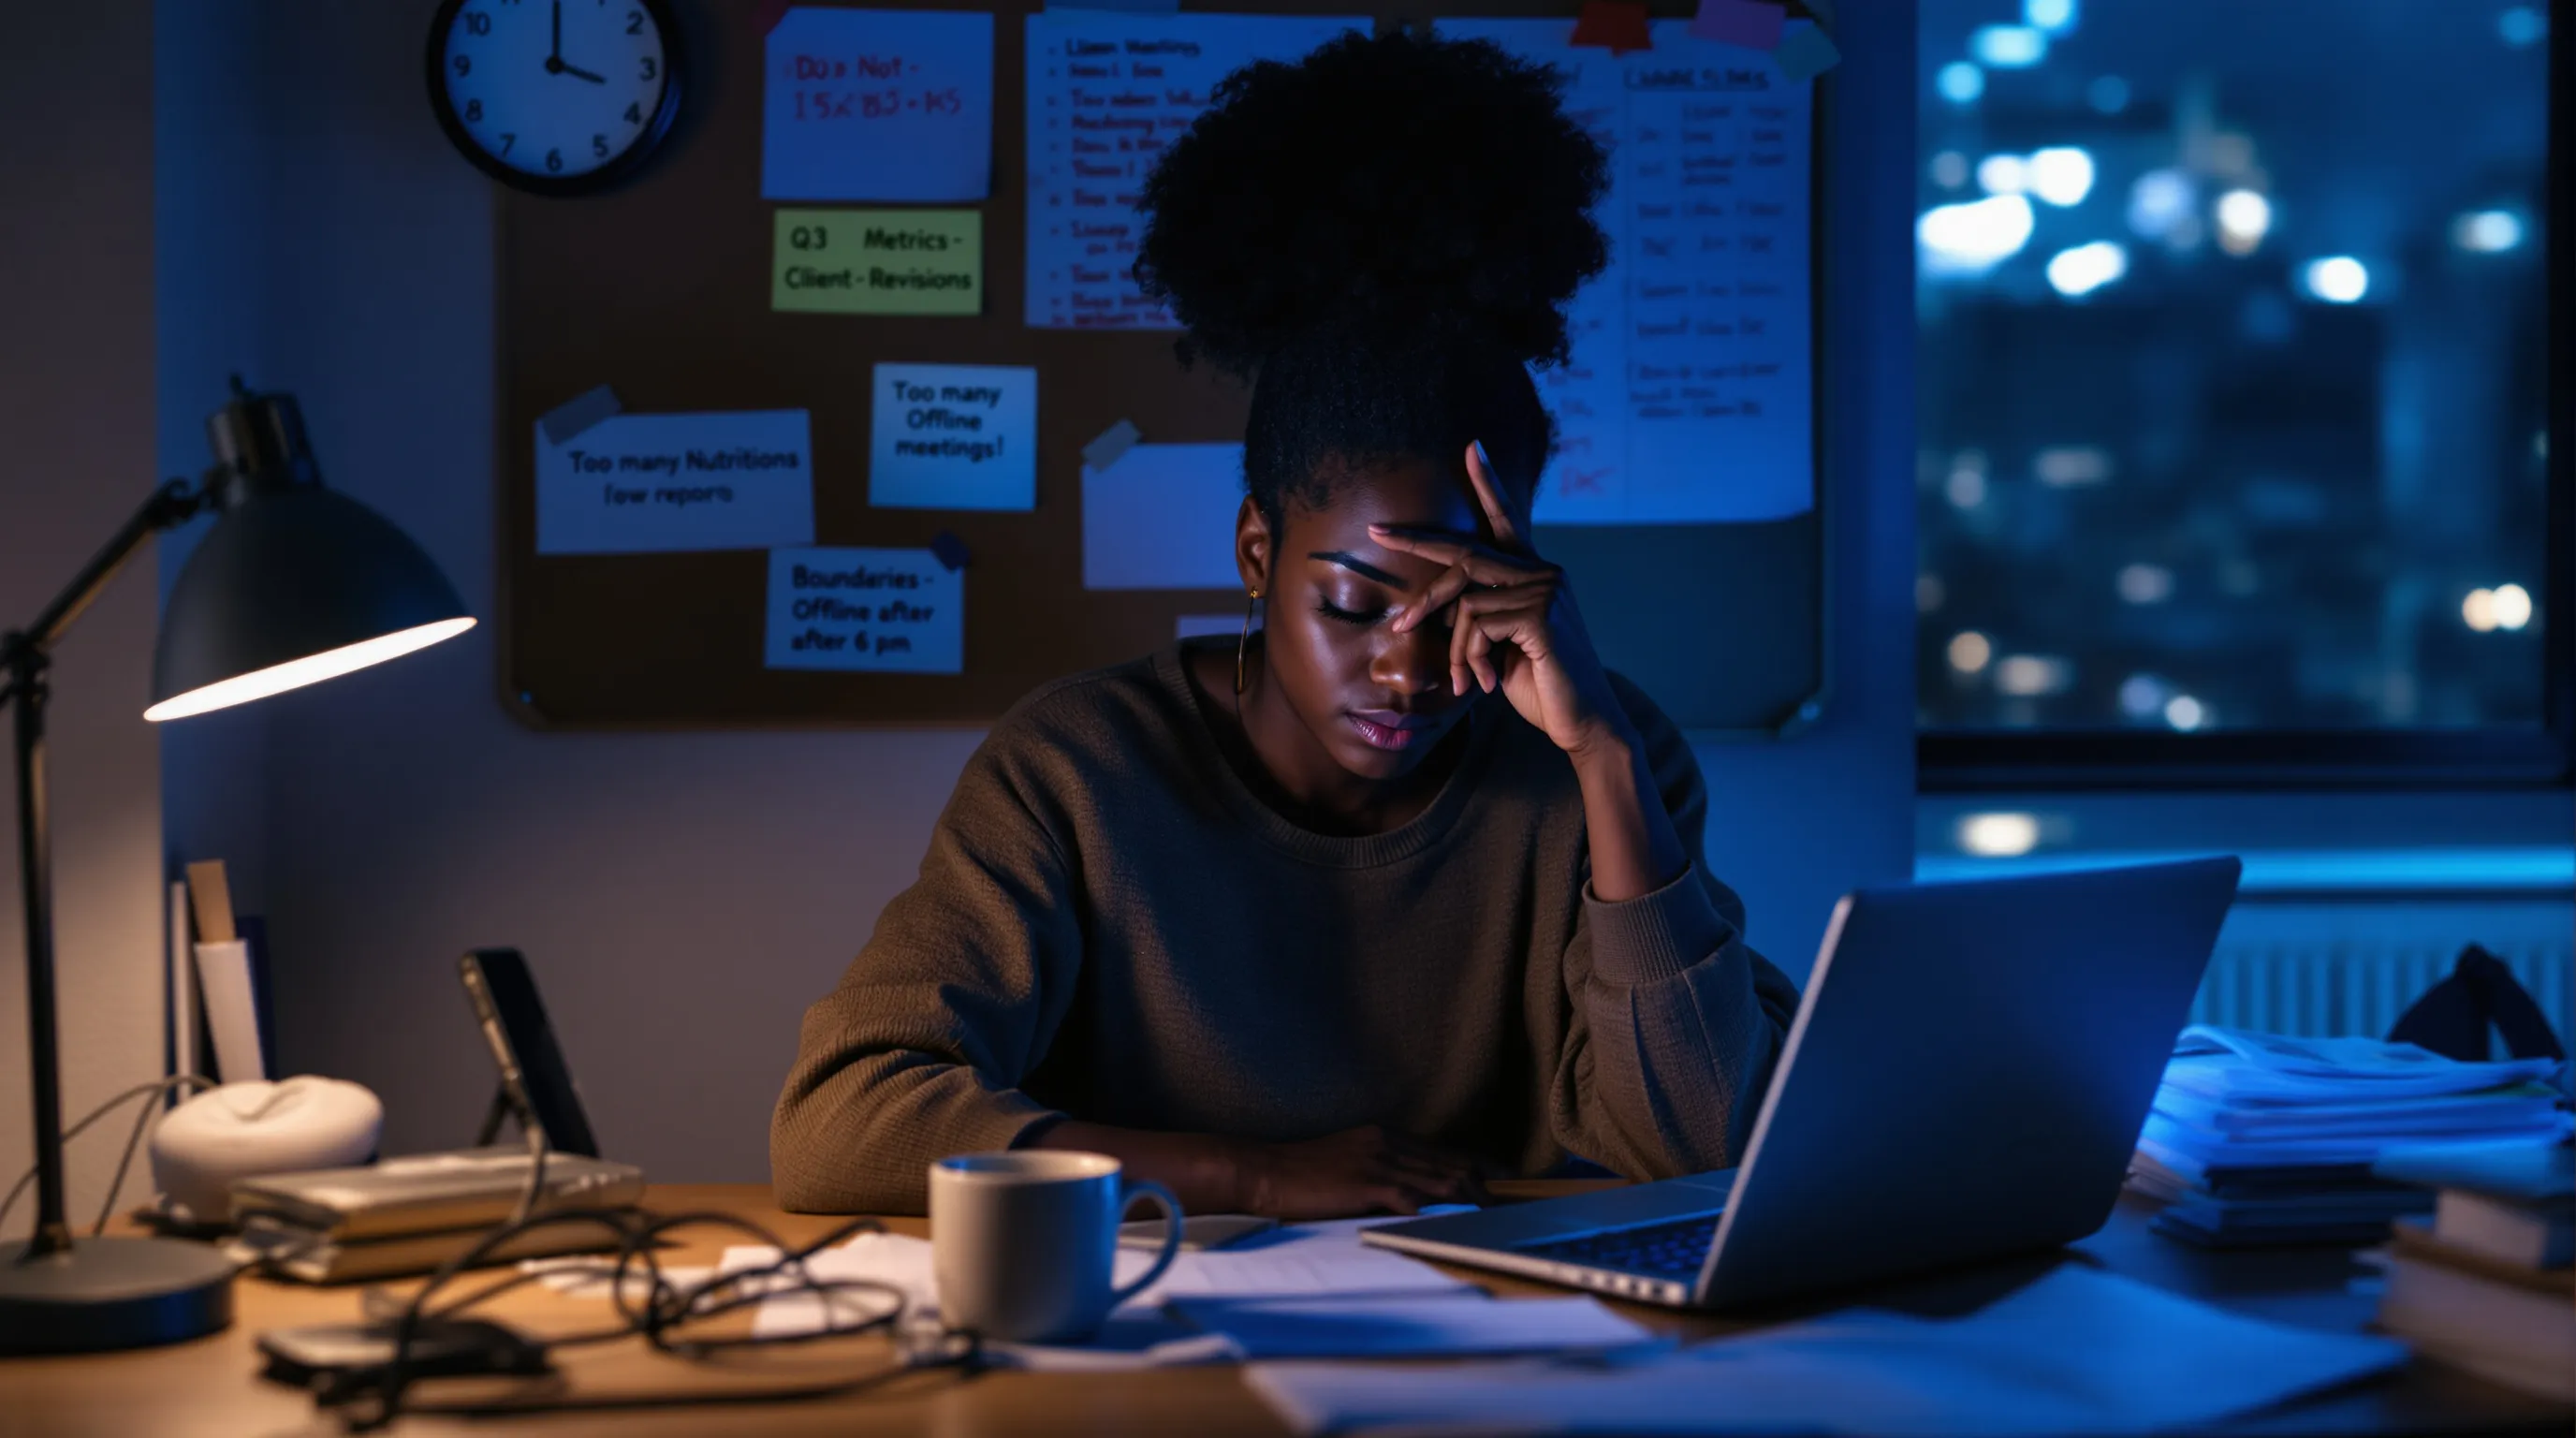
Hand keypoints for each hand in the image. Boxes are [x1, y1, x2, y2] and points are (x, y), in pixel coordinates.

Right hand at [1231, 1125, 1487, 1219]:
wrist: (1264, 1171)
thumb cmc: (1301, 1174)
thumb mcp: (1347, 1162)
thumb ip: (1379, 1170)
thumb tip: (1409, 1194)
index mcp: (1384, 1136)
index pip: (1442, 1150)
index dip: (1475, 1164)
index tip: (1499, 1176)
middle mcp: (1388, 1143)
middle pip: (1450, 1164)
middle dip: (1482, 1185)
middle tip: (1505, 1204)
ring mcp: (1380, 1162)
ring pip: (1441, 1181)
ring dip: (1470, 1200)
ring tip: (1490, 1217)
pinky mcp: (1369, 1184)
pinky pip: (1415, 1199)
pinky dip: (1439, 1211)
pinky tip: (1455, 1222)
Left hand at [1372, 442, 1630, 757]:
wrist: (1583, 724)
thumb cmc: (1541, 687)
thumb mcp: (1502, 645)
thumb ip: (1481, 615)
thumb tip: (1444, 603)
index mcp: (1534, 575)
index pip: (1506, 521)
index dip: (1488, 484)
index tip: (1471, 448)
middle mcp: (1543, 572)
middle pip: (1464, 553)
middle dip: (1416, 542)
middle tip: (1378, 532)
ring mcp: (1545, 589)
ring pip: (1464, 601)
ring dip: (1452, 647)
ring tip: (1463, 680)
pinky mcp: (1540, 613)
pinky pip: (1476, 623)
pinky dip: (1470, 656)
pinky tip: (1487, 682)